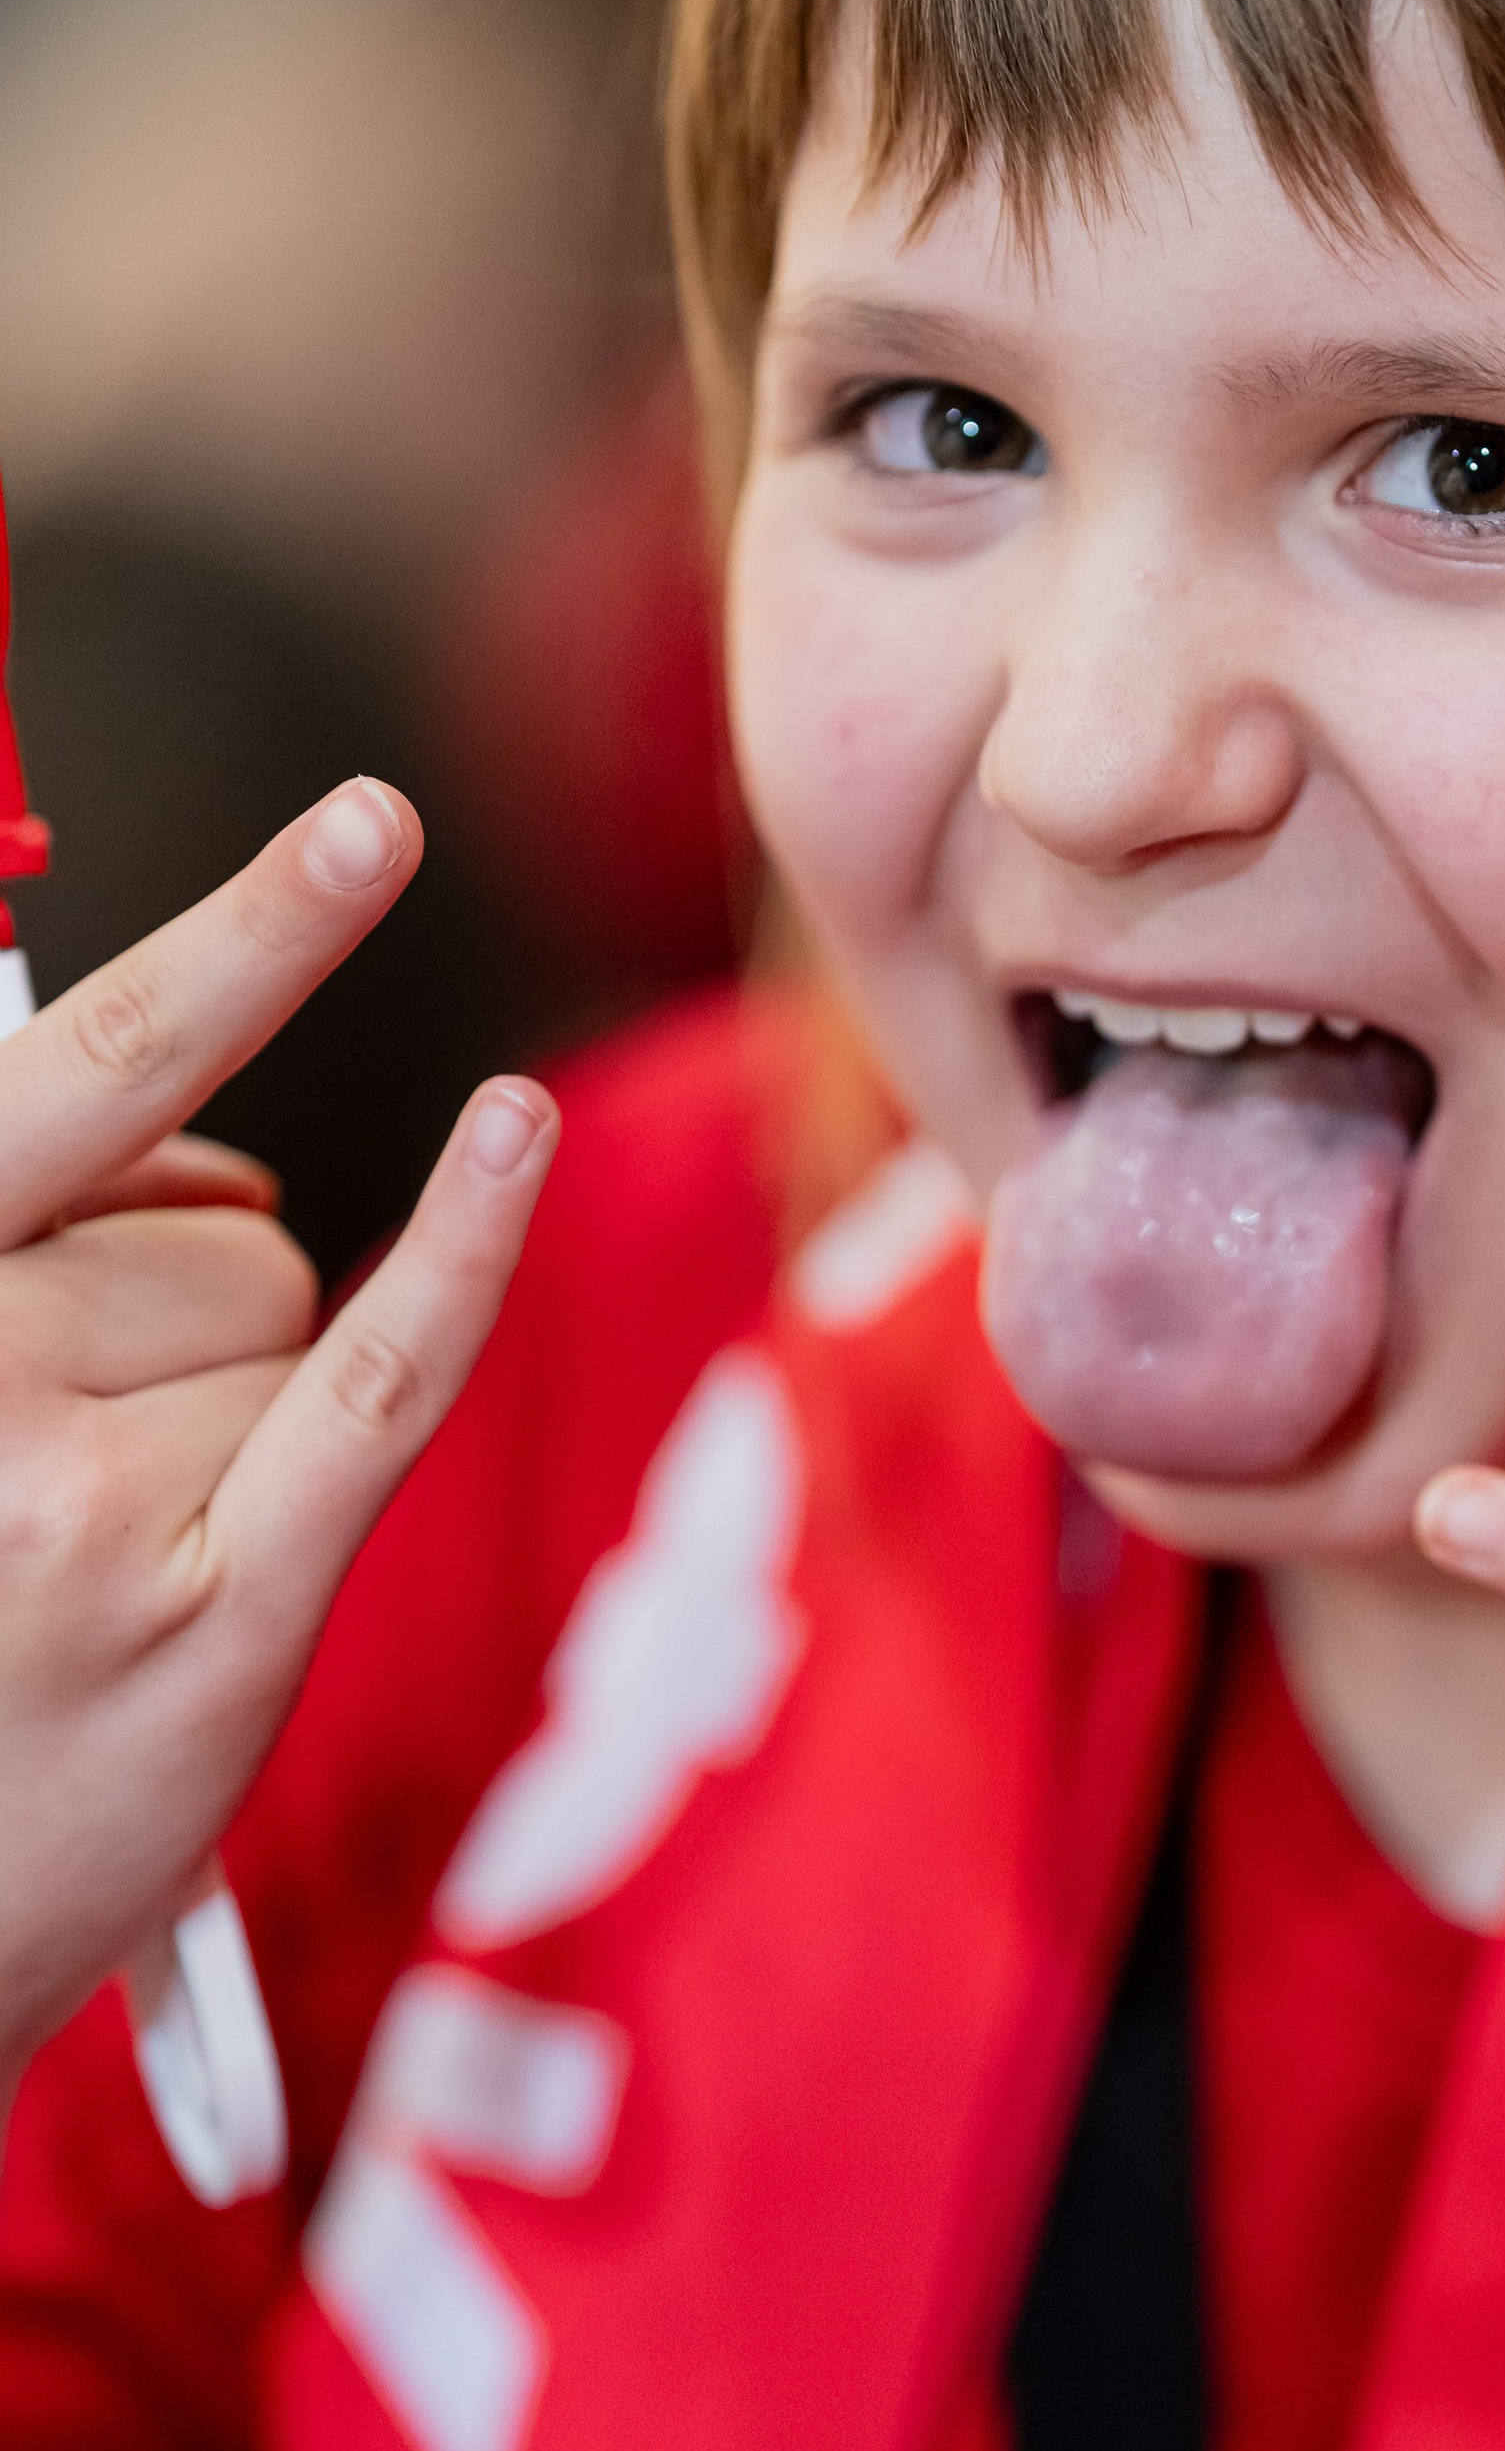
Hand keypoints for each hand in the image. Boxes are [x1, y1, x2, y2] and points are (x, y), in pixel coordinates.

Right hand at [0, 782, 555, 2094]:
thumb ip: (22, 1247)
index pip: (85, 1078)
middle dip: (187, 1307)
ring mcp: (82, 1505)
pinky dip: (460, 1257)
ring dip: (230, 1415)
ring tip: (97, 1563)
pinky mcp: (209, 1619)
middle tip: (68, 1468)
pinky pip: (377, 1380)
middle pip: (218, 1231)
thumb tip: (210, 1148)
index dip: (248, 944)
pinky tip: (509, 1138)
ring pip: (281, 1325)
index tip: (369, 831)